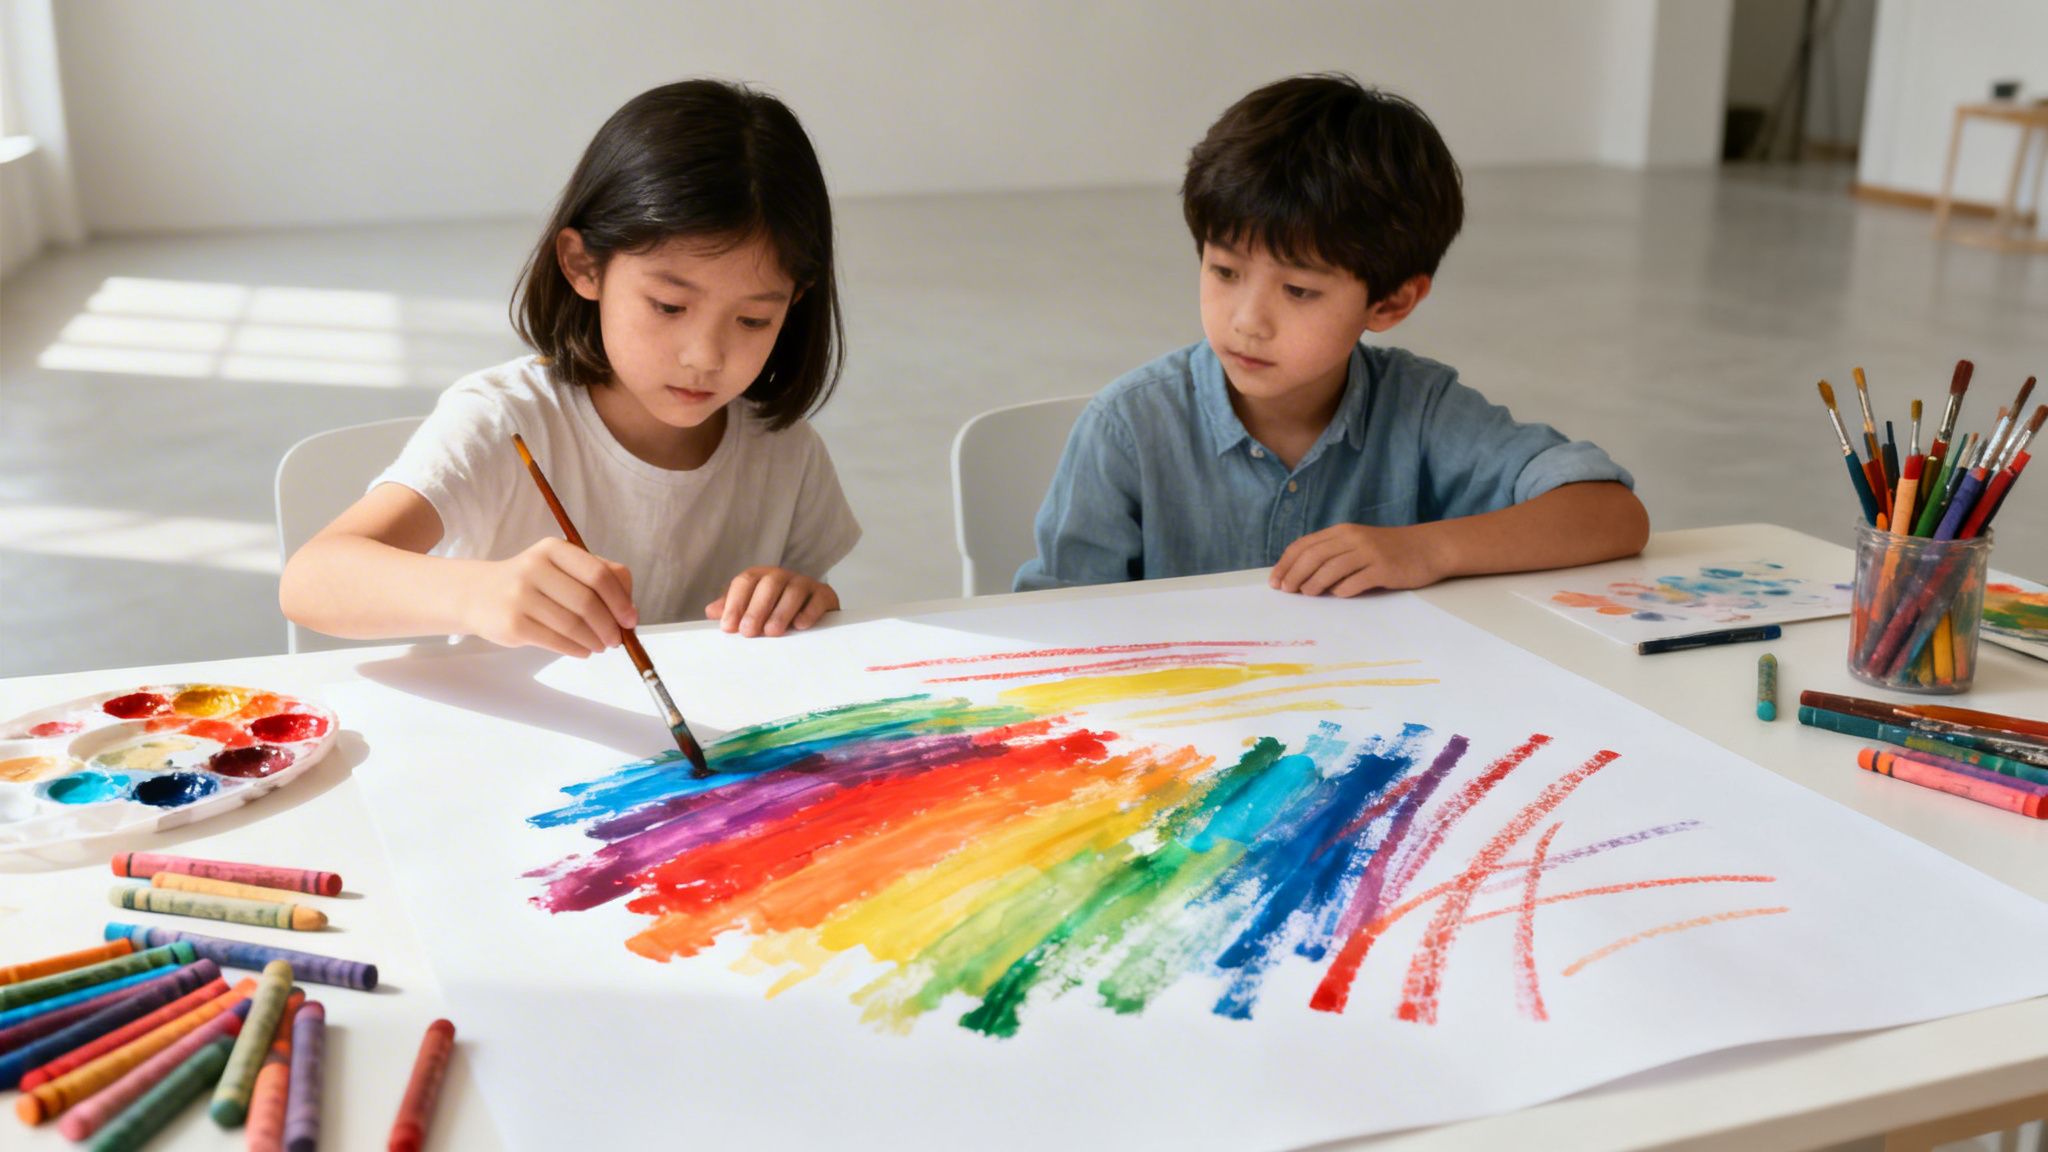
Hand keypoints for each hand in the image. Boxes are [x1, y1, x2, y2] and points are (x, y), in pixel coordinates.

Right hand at [462, 538, 637, 656]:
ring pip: (573, 624)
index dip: (620, 600)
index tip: (630, 619)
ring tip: (600, 646)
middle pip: (588, 602)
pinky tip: (583, 650)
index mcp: (553, 549)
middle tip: (616, 639)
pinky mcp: (513, 623)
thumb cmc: (531, 583)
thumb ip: (597, 576)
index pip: (599, 574)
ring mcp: (520, 595)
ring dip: (594, 640)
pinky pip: (555, 640)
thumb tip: (628, 609)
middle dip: (609, 626)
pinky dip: (576, 649)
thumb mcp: (561, 567)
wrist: (478, 594)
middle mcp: (535, 567)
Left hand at [706, 567, 838, 636]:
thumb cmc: (775, 613)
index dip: (735, 603)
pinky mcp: (824, 595)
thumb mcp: (751, 610)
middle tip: (749, 632)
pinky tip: (800, 625)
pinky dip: (809, 612)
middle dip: (756, 609)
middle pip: (769, 584)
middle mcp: (782, 577)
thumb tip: (712, 612)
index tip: (728, 627)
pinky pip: (818, 599)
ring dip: (781, 612)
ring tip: (772, 632)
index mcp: (761, 578)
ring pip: (793, 591)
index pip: (745, 582)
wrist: (813, 613)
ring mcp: (805, 584)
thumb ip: (732, 609)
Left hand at [1270, 524, 1443, 596]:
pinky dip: (1342, 590)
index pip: (1305, 545)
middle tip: (1286, 591)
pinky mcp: (1384, 569)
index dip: (1286, 563)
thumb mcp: (1358, 544)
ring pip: (1331, 569)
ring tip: (1307, 594)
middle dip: (1294, 575)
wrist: (1428, 548)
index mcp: (1343, 532)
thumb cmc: (1389, 550)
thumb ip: (1333, 555)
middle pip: (1313, 556)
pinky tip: (1338, 595)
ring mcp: (1369, 553)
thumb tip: (1301, 577)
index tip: (1275, 581)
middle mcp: (1353, 539)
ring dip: (1314, 584)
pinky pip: (1355, 582)